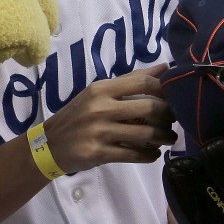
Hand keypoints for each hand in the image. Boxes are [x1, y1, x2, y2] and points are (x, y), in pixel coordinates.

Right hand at [44, 63, 176, 172]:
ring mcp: (100, 131)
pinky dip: (150, 155)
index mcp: (101, 89)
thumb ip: (130, 80)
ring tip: (168, 139)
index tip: (172, 98)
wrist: (50, 144)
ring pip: (146, 134)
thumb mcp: (98, 93)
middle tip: (173, 122)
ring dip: (164, 138)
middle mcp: (101, 107)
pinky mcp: (99, 153)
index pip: (143, 82)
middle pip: (150, 107)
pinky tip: (152, 154)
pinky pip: (135, 155)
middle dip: (169, 116)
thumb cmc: (78, 115)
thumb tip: (164, 68)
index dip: (164, 90)